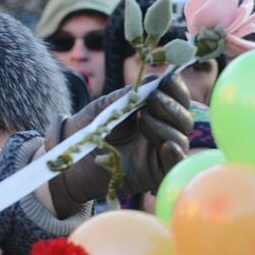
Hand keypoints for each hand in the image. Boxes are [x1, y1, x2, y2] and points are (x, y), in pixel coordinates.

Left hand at [44, 74, 193, 216]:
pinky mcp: (153, 175)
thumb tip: (153, 80)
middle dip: (171, 106)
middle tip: (152, 100)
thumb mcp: (106, 107)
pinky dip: (174, 155)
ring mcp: (158, 155)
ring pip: (180, 139)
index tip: (167, 79)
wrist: (70, 160)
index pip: (177, 100)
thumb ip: (128, 95)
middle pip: (184, 120)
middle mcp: (161, 134)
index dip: (177, 88)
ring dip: (166, 126)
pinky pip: (173, 167)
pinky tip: (167, 146)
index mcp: (153, 114)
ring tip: (144, 120)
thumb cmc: (87, 131)